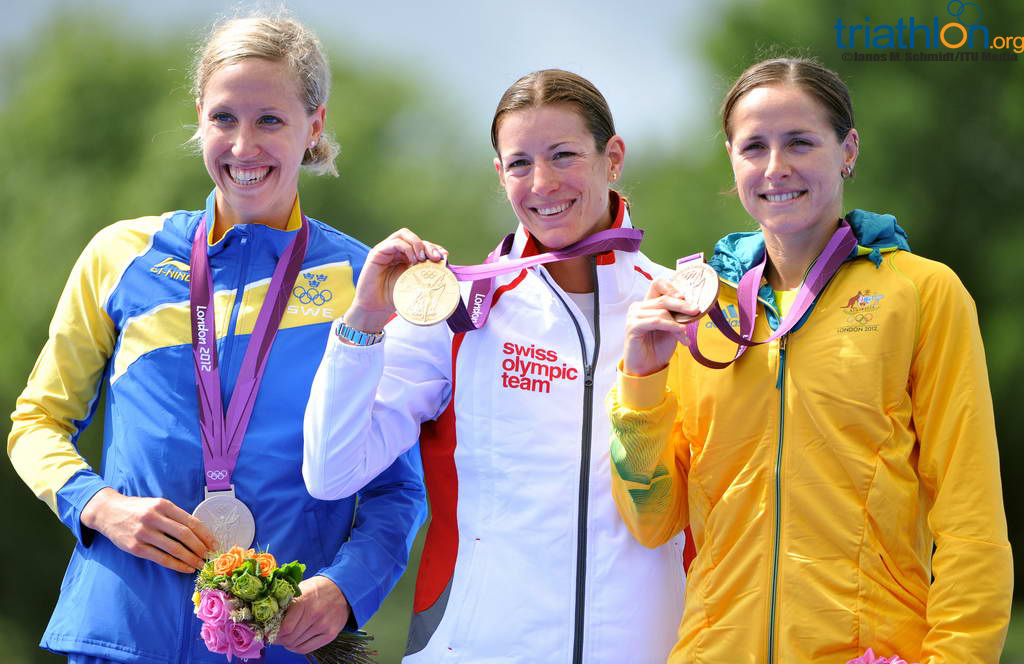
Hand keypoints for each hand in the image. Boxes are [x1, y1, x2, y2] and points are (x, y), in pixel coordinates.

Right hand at [80, 488, 215, 572]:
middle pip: (185, 535)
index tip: (214, 543)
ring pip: (174, 549)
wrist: (107, 512)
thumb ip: (174, 515)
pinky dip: (177, 565)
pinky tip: (186, 568)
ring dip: (191, 559)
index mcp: (163, 505)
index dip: (205, 534)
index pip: (191, 521)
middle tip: (209, 556)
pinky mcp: (136, 548)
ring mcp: (144, 533)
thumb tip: (198, 532)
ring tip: (200, 565)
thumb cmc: (137, 509)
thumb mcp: (156, 504)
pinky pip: (161, 559)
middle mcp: (154, 518)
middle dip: (200, 548)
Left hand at [275, 575, 350, 653]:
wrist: (342, 589)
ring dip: (287, 643)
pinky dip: (296, 648)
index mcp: (304, 601)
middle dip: (278, 639)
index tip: (268, 632)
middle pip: (289, 638)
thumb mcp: (300, 589)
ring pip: (296, 644)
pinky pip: (307, 649)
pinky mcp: (330, 634)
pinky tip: (294, 643)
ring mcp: (324, 625)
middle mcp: (315, 614)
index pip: (284, 627)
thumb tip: (269, 621)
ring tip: (285, 638)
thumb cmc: (317, 589)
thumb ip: (286, 604)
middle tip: (275, 636)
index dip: (273, 632)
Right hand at [344, 228, 447, 332]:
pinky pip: (394, 242)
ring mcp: (386, 250)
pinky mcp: (377, 253)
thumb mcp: (415, 283)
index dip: (433, 247)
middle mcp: (395, 251)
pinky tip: (413, 261)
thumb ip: (426, 272)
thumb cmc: (394, 297)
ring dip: (417, 244)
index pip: (421, 244)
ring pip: (404, 235)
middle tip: (435, 258)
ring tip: (422, 259)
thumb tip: (445, 262)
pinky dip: (407, 248)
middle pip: (413, 237)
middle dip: (427, 245)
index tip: (443, 257)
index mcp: (404, 257)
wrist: (376, 308)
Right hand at [622, 278, 699, 376]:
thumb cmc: (658, 348)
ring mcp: (633, 316)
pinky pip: (656, 322)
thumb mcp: (672, 327)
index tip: (686, 297)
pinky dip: (671, 327)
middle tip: (696, 311)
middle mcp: (638, 307)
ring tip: (685, 336)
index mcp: (647, 304)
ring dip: (678, 324)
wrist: (648, 367)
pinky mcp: (632, 326)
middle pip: (663, 297)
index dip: (672, 287)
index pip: (658, 284)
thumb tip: (693, 305)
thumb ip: (677, 315)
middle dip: (682, 305)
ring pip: (662, 311)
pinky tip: (681, 334)